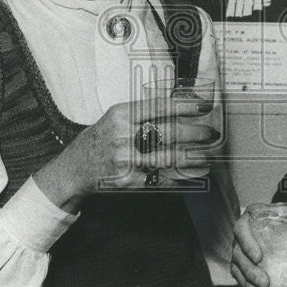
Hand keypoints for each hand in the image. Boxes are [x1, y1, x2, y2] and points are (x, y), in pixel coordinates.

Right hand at [34, 96, 218, 212]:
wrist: (74, 169)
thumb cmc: (100, 139)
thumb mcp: (116, 117)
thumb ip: (143, 112)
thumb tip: (180, 105)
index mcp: (121, 114)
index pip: (159, 106)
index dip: (184, 106)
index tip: (204, 106)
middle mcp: (122, 135)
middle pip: (167, 132)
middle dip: (194, 133)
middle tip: (212, 134)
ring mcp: (125, 159)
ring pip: (167, 157)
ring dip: (192, 157)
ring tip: (208, 156)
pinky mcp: (126, 180)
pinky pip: (158, 179)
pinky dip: (178, 178)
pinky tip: (192, 175)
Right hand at [230, 213, 286, 286]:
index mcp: (252, 218)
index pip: (242, 228)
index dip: (247, 242)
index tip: (259, 257)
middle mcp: (242, 233)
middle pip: (238, 251)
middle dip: (250, 269)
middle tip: (265, 282)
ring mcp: (240, 249)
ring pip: (237, 266)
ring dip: (248, 280)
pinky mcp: (240, 263)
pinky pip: (239, 275)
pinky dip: (247, 285)